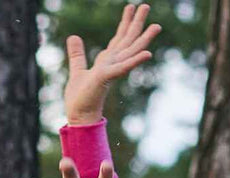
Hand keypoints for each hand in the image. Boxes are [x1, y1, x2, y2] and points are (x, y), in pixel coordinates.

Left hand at [63, 3, 162, 125]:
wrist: (79, 115)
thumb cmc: (80, 96)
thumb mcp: (77, 69)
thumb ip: (77, 53)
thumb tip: (73, 36)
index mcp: (108, 60)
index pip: (119, 37)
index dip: (125, 21)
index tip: (131, 7)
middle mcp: (113, 63)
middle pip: (128, 39)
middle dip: (137, 23)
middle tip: (146, 5)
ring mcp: (113, 70)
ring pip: (131, 51)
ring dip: (144, 39)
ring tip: (156, 26)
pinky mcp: (107, 78)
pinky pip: (123, 68)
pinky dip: (135, 61)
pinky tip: (147, 54)